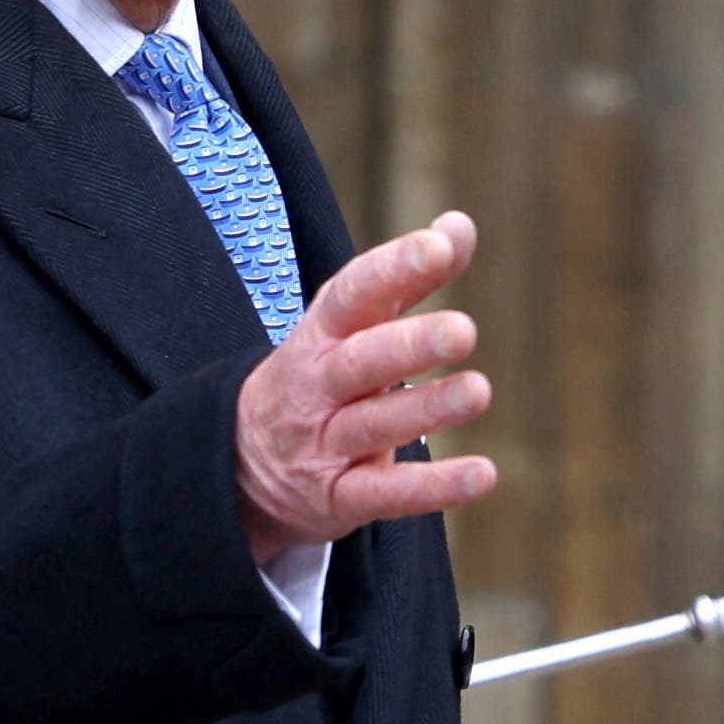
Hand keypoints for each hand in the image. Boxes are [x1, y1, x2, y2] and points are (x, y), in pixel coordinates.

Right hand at [234, 209, 497, 558]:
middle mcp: (318, 386)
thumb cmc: (321, 375)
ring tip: (478, 391)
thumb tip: (459, 225)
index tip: (439, 247)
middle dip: (409, 345)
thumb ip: (405, 277)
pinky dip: (434, 487)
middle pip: (360, 361)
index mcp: (322, 333)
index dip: (393, 268)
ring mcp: (325, 444)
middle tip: (464, 330)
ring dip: (427, 410)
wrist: (240, 466)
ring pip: (374, 425)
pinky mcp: (340, 498)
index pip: (352, 294)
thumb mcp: (350, 326)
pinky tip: (483, 474)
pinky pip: (387, 493)